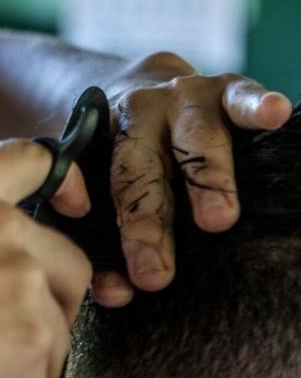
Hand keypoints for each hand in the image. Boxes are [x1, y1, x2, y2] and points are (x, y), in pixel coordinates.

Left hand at [94, 52, 291, 306]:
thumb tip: (115, 294)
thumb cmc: (128, 153)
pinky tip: (275, 113)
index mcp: (101, 142)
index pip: (106, 195)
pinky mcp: (226, 87)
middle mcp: (136, 117)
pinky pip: (242, 95)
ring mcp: (181, 99)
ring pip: (193, 136)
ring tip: (217, 219)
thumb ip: (105, 236)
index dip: (117, 240)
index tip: (129, 284)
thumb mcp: (105, 181)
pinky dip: (258, 105)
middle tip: (157, 273)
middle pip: (140, 171)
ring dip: (206, 178)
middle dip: (148, 222)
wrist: (142, 84)